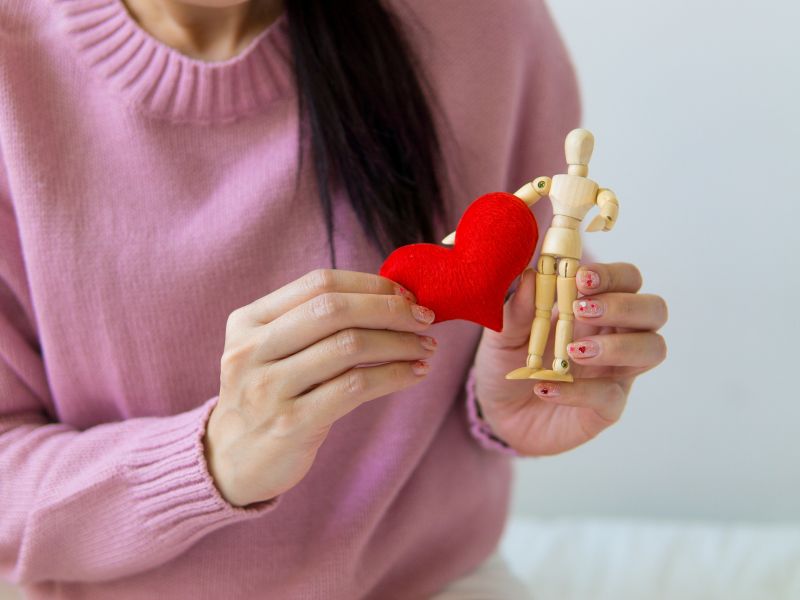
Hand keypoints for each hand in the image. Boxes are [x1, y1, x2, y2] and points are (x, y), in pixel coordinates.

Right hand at [204, 269, 436, 506]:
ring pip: (349, 346)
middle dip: (390, 309)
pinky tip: (414, 374)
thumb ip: (313, 322)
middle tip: (426, 318)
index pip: (318, 283)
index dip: (370, 284)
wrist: (229, 463)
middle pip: (334, 309)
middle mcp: (252, 349)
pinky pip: (355, 387)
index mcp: (248, 320)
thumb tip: (392, 296)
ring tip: (426, 348)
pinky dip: (394, 375)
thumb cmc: (268, 396)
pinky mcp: (290, 424)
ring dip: (400, 343)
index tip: (407, 294)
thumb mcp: (271, 350)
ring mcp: (268, 387)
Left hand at [472, 262, 667, 455]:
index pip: (627, 280)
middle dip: (623, 305)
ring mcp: (616, 372)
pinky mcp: (607, 408)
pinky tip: (546, 387)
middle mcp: (615, 335)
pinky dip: (579, 391)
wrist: (496, 411)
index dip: (613, 275)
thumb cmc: (508, 363)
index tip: (581, 277)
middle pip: (654, 310)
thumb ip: (516, 308)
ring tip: (573, 351)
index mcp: (595, 307)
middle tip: (583, 310)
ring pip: (652, 350)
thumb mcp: (503, 332)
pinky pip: (611, 396)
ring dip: (618, 345)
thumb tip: (531, 276)